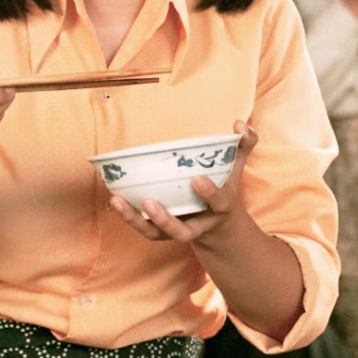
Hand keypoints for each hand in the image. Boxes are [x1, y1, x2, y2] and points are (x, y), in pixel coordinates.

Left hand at [109, 120, 258, 245]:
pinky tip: (115, 200)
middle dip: (166, 220)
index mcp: (220, 209)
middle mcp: (199, 225)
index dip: (209, 193)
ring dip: (137, 221)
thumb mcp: (235, 169)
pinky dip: (129, 217)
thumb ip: (242, 145)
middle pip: (182, 232)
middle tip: (150, 201)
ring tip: (118, 200)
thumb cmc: (224, 189)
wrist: (218, 226)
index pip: (218, 204)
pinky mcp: (162, 233)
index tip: (197, 178)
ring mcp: (178, 231)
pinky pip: (145, 229)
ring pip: (157, 234)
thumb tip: (240, 123)